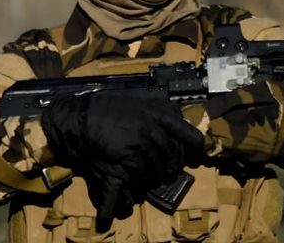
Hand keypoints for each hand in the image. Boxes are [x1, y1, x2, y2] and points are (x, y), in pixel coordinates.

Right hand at [40, 91, 203, 219]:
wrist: (85, 117)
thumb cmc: (110, 108)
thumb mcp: (139, 102)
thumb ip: (157, 109)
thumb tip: (175, 115)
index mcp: (159, 113)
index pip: (187, 132)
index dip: (195, 146)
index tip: (197, 153)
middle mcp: (154, 128)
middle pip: (172, 156)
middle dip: (172, 168)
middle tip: (169, 173)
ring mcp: (142, 142)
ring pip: (157, 168)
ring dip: (155, 177)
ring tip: (151, 179)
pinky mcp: (129, 156)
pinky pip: (142, 174)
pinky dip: (141, 181)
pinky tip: (138, 181)